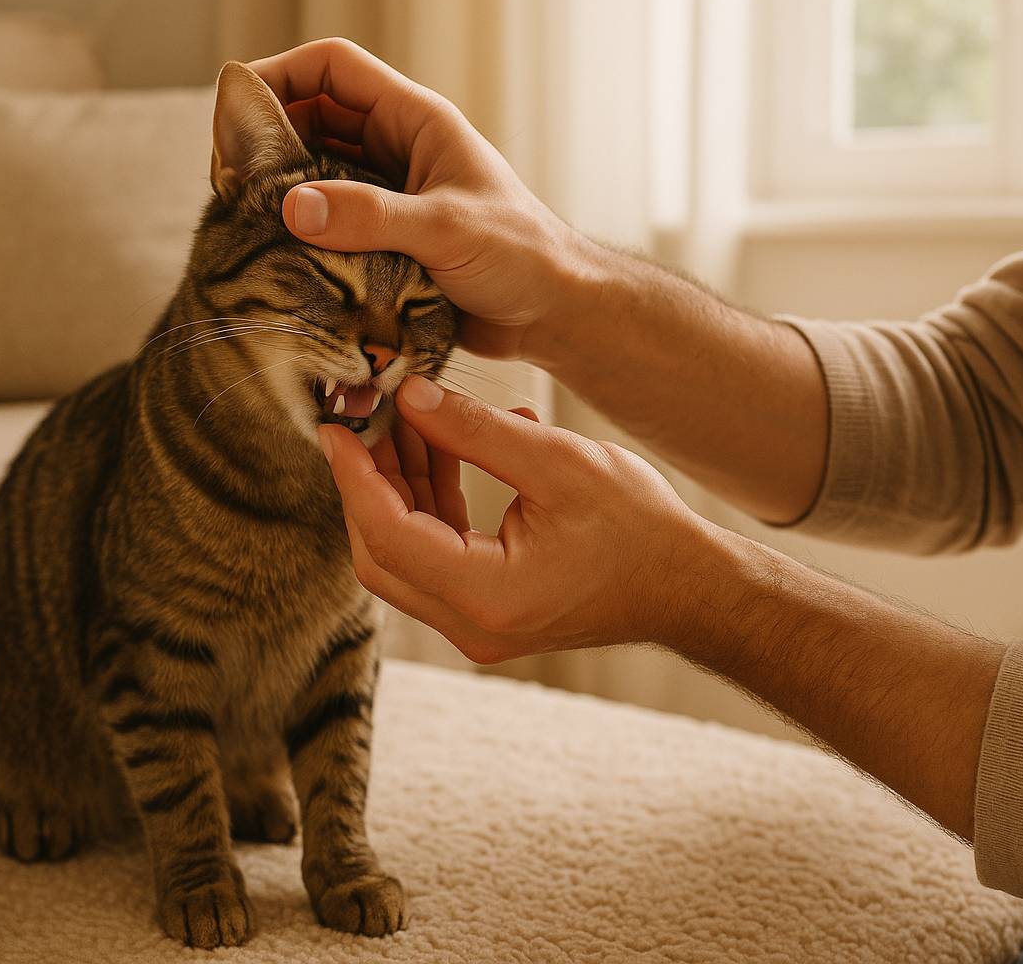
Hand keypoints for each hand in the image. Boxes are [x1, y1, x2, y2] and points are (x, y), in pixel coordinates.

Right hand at [250, 38, 593, 361]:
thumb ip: (372, 216)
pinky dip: (300, 233)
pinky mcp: (385, 241)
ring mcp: (389, 196)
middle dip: (267, 138)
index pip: (333, 68)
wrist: (553, 315)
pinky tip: (274, 256)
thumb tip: (293, 206)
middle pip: (312, 120)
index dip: (280, 74)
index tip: (235, 108)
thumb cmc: (522, 257)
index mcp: (415, 121)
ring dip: (280, 190)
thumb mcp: (446, 229)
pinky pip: (329, 224)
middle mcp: (396, 150)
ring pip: (315, 174)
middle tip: (227, 177)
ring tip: (239, 216)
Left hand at [316, 375, 728, 663]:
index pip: (390, 535)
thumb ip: (475, 431)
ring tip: (410, 421)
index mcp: (486, 596)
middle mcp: (471, 626)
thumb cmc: (638, 528)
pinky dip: (430, 506)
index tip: (334, 428)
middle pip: (383, 554)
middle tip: (367, 419)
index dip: (355, 478)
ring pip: (405, 556)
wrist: (687, 585)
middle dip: (368, 483)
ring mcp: (477, 626)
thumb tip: (410, 396)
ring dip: (399, 489)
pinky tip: (447, 448)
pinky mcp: (487, 612)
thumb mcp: (557, 462)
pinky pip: (436, 558)